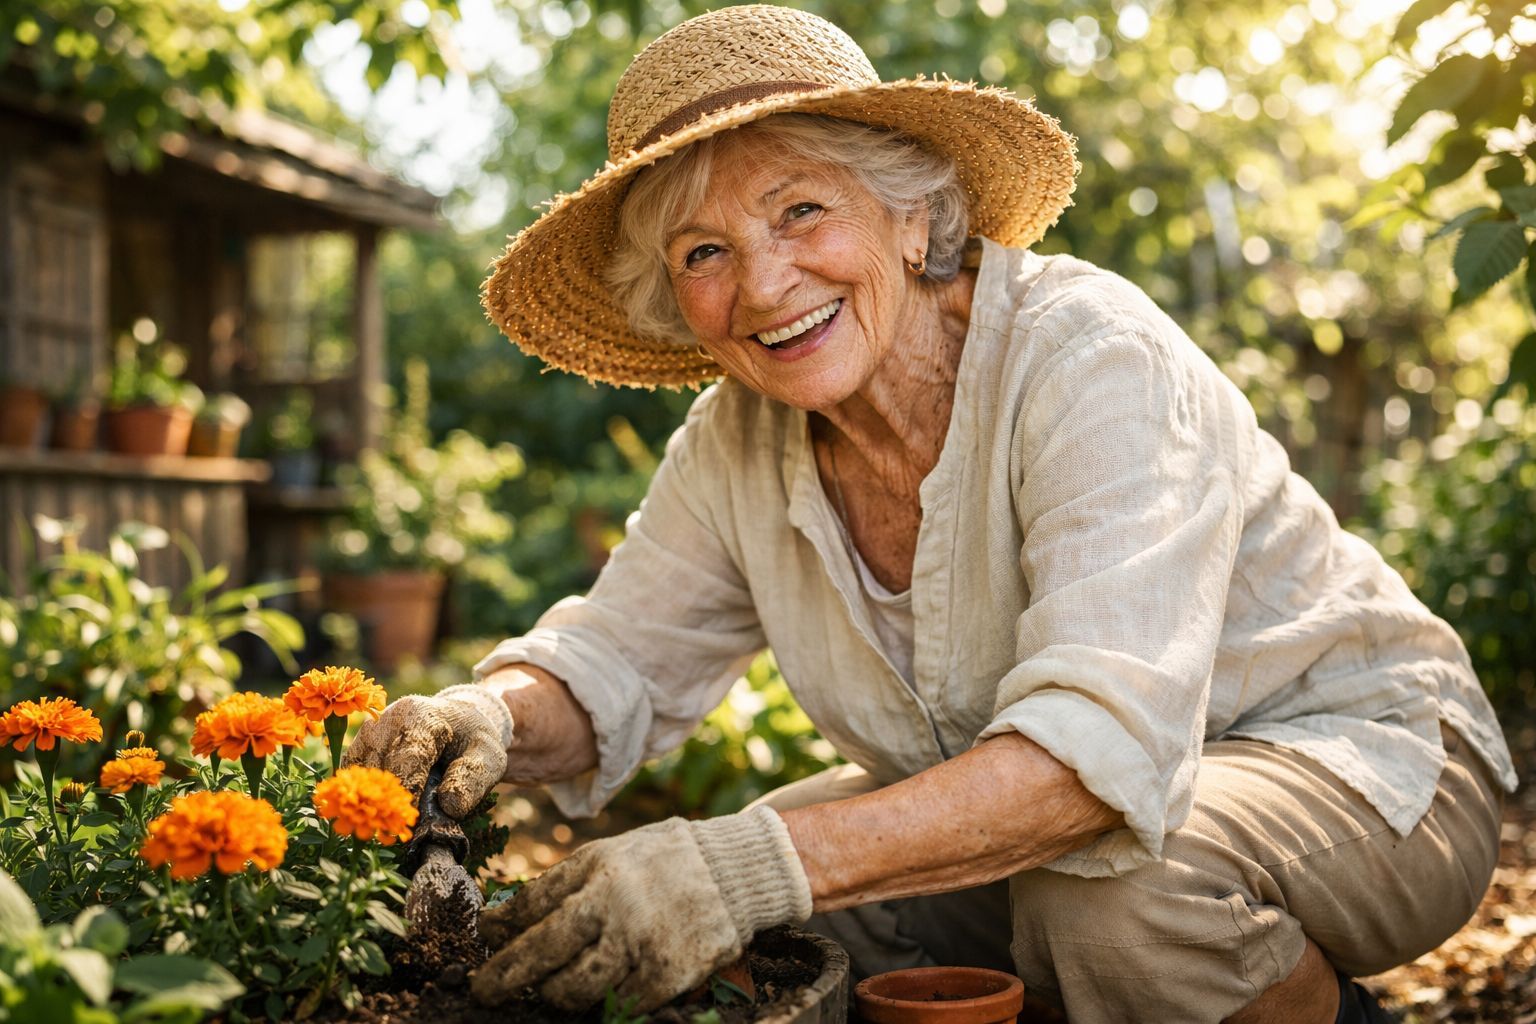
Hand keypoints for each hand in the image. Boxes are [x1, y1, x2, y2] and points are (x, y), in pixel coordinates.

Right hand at [342, 685, 512, 817]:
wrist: (455, 722)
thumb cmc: (471, 741)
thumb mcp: (488, 757)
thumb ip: (474, 778)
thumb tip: (450, 806)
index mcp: (420, 716)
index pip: (407, 758)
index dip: (408, 791)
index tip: (410, 820)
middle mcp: (386, 721)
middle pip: (379, 770)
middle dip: (389, 804)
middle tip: (400, 833)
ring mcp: (367, 735)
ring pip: (360, 778)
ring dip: (373, 805)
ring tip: (389, 829)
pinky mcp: (356, 750)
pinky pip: (352, 781)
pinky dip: (363, 800)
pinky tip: (379, 817)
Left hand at [471, 806, 812, 1010]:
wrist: (736, 870)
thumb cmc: (664, 861)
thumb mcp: (614, 853)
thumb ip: (568, 883)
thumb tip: (510, 918)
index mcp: (597, 867)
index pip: (531, 905)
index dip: (501, 929)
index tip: (484, 940)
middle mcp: (614, 903)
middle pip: (540, 953)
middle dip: (503, 977)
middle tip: (482, 990)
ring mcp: (640, 942)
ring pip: (574, 989)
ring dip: (554, 995)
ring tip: (548, 992)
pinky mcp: (666, 975)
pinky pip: (617, 1004)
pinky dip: (604, 1002)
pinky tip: (601, 992)